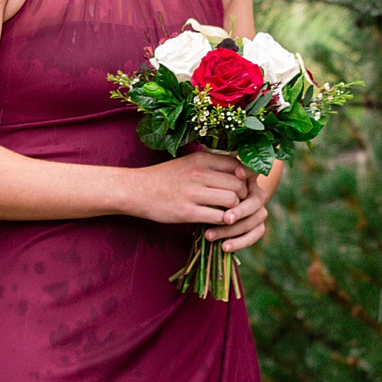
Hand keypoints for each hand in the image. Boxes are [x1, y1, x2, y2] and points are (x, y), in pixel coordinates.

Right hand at [131, 150, 256, 227]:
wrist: (137, 190)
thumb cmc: (165, 176)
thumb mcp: (189, 162)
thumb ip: (211, 164)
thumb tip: (239, 170)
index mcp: (201, 159)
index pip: (238, 165)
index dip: (245, 178)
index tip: (241, 187)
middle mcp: (199, 173)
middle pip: (238, 184)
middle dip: (242, 196)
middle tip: (237, 204)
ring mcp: (193, 193)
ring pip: (231, 201)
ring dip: (234, 210)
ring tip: (228, 213)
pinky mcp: (187, 212)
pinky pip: (217, 218)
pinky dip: (222, 222)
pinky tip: (217, 223)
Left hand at [215, 156, 278, 254]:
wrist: (217, 199)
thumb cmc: (212, 185)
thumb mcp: (214, 176)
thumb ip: (222, 172)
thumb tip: (238, 170)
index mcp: (249, 178)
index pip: (253, 173)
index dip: (248, 173)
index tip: (239, 173)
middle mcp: (257, 194)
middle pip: (254, 203)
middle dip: (240, 211)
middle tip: (226, 218)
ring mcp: (259, 211)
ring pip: (252, 221)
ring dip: (232, 230)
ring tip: (209, 235)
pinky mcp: (258, 227)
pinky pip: (253, 235)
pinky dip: (239, 242)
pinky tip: (224, 247)